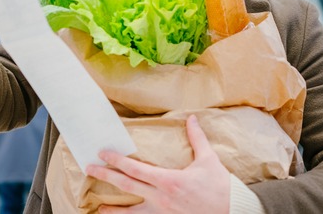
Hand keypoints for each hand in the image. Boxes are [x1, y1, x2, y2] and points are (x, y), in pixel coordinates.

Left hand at [86, 115, 229, 213]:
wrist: (233, 212)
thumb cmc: (220, 187)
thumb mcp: (209, 160)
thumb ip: (197, 138)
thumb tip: (191, 119)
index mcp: (169, 181)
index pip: (136, 169)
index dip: (117, 161)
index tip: (103, 154)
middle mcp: (161, 199)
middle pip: (127, 186)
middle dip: (106, 177)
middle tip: (89, 170)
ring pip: (132, 213)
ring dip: (114, 210)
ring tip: (99, 207)